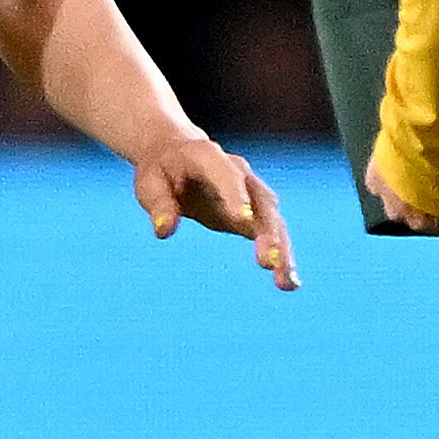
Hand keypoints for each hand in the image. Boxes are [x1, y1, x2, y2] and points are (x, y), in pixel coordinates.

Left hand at [131, 127, 301, 287]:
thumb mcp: (149, 183)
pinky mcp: (254, 215)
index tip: (243, 221)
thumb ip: (159, 204)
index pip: (228, 176)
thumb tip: (164, 231)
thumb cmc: (161, 170)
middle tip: (269, 262)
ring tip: (287, 283)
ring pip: (274, 222)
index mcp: (210, 158)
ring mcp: (251, 194)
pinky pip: (272, 235)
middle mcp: (240, 173)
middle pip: (261, 203)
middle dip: (268, 232)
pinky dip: (282, 257)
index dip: (236, 197)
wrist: (178, 155)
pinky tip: (289, 283)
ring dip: (282, 250)